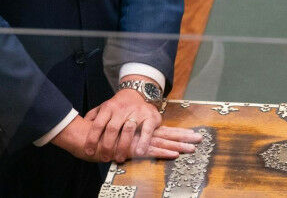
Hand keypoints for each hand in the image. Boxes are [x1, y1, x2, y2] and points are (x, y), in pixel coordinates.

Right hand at [52, 115, 199, 162]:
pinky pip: (151, 151)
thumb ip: (127, 138)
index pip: (163, 131)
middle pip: (167, 135)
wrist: (87, 136)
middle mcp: (141, 133)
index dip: (178, 134)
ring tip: (193, 148)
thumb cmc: (102, 137)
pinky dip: (164, 152)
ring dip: (178, 145)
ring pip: (162, 142)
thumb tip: (136, 144)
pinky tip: (175, 154)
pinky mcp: (133, 148)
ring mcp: (138, 140)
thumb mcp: (118, 137)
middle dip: (184, 138)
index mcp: (141, 131)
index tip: (194, 135)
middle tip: (200, 140)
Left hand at [83, 88, 161, 161]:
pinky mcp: (149, 116)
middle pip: (112, 129)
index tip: (88, 151)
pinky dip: (142, 142)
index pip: (98, 124)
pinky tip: (138, 152)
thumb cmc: (119, 105)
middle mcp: (121, 110)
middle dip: (107, 146)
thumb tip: (81, 123)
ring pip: (128, 130)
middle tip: (104, 158)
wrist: (138, 92)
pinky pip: (146, 130)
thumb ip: (93, 115)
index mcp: (108, 108)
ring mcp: (136, 112)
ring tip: (119, 158)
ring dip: (123, 146)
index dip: (92, 139)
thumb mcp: (105, 106)